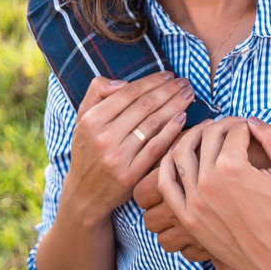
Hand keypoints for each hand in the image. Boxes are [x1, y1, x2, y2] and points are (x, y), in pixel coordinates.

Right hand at [57, 72, 193, 230]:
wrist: (83, 195)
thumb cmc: (88, 150)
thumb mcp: (81, 119)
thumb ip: (96, 93)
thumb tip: (122, 81)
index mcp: (91, 120)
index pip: (128, 93)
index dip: (152, 81)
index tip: (168, 74)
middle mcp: (103, 137)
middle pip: (144, 106)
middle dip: (169, 90)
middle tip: (185, 82)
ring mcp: (117, 158)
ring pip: (153, 124)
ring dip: (175, 105)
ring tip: (188, 95)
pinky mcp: (130, 176)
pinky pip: (156, 148)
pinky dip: (172, 131)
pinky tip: (183, 118)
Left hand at [159, 117, 270, 267]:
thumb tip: (252, 120)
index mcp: (233, 167)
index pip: (234, 129)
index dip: (246, 124)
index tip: (252, 128)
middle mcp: (208, 181)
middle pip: (209, 136)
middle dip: (223, 125)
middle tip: (234, 128)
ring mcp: (194, 200)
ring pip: (181, 152)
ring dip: (193, 135)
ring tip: (206, 133)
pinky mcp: (187, 216)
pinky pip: (165, 183)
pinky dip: (167, 163)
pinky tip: (178, 154)